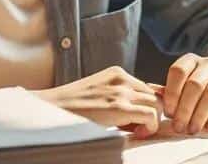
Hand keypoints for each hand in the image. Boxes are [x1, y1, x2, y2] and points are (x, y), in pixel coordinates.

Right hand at [34, 66, 162, 137]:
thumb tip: (141, 114)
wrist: (50, 110)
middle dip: (152, 113)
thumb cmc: (71, 108)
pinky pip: (151, 115)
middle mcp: (122, 79)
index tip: (139, 120)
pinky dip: (150, 126)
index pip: (147, 88)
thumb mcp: (99, 94)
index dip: (147, 105)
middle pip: (155, 95)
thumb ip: (119, 97)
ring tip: (137, 131)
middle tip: (139, 128)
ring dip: (152, 120)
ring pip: (157, 104)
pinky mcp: (120, 107)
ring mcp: (121, 91)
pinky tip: (137, 133)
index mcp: (117, 73)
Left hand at [163, 53, 207, 133]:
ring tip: (192, 129)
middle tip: (179, 126)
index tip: (168, 112)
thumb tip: (150, 91)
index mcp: (192, 60)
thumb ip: (168, 91)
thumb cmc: (200, 93)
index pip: (179, 70)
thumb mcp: (182, 90)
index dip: (171, 93)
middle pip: (195, 83)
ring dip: (200, 114)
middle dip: (184, 108)